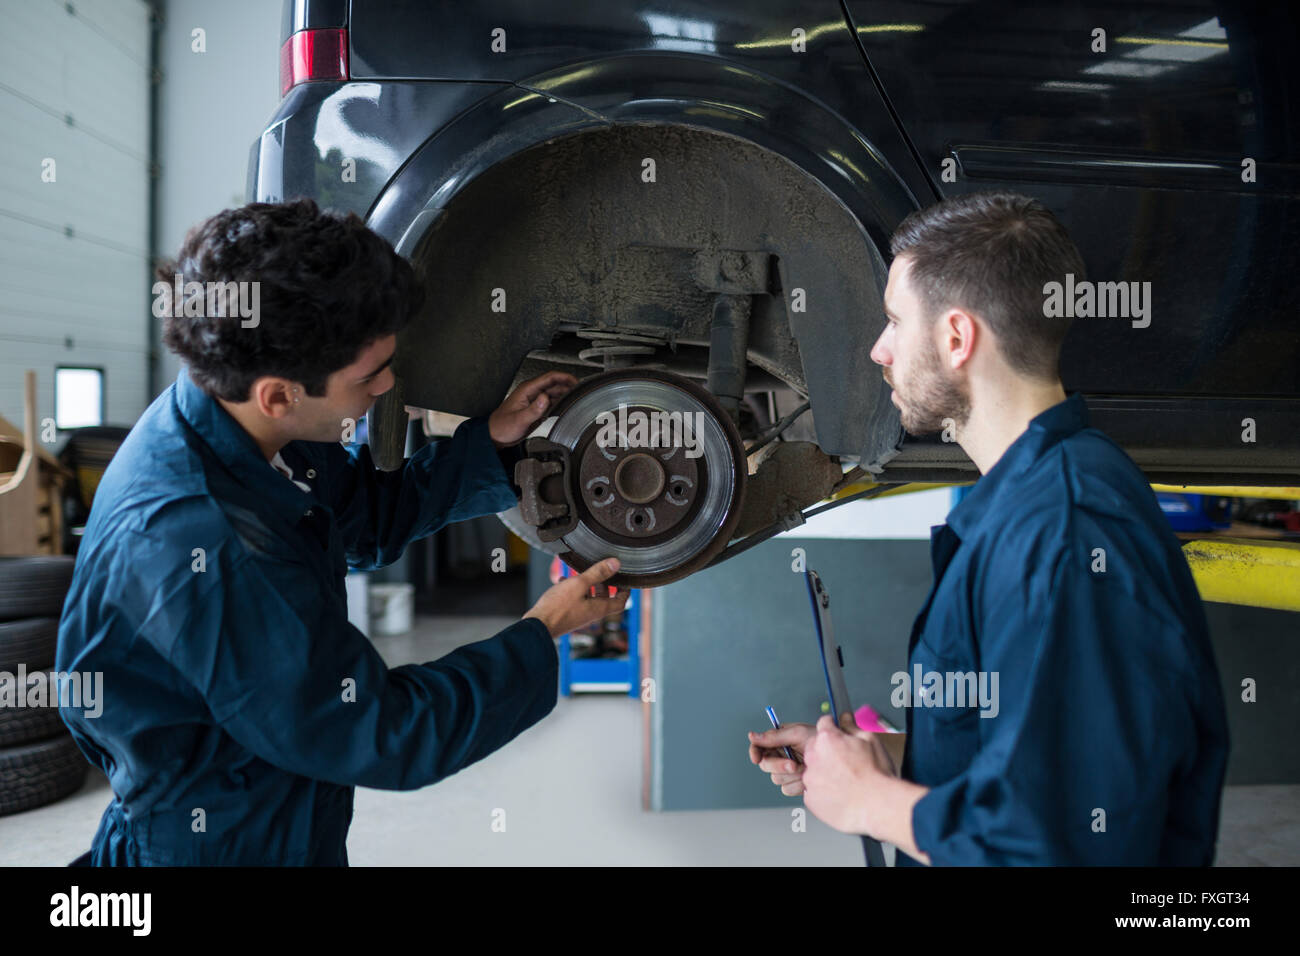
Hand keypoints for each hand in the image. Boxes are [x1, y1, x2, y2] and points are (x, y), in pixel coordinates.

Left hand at [489, 371, 577, 446]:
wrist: (495, 436)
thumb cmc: (502, 427)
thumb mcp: (519, 419)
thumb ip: (533, 410)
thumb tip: (545, 398)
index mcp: (527, 390)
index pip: (550, 377)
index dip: (564, 377)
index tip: (576, 381)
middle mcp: (532, 393)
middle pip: (554, 384)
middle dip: (568, 385)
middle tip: (581, 390)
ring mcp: (534, 401)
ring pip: (553, 393)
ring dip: (565, 394)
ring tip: (577, 398)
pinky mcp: (536, 409)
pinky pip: (551, 403)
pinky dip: (560, 403)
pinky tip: (566, 407)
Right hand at [524, 558, 629, 638]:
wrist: (537, 626)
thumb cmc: (557, 608)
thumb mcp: (579, 585)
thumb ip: (597, 573)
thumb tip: (616, 564)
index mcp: (598, 608)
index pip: (620, 602)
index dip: (625, 591)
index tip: (626, 580)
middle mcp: (591, 613)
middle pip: (604, 599)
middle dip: (605, 584)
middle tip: (603, 572)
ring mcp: (579, 615)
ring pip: (588, 598)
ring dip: (587, 585)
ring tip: (580, 573)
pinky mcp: (567, 614)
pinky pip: (575, 600)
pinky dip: (573, 589)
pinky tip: (562, 580)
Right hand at [748, 722, 815, 795]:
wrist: (839, 757)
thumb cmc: (821, 739)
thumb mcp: (798, 733)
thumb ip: (774, 736)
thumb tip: (752, 736)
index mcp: (779, 741)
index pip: (759, 747)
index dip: (755, 752)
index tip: (756, 758)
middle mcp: (781, 755)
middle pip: (765, 765)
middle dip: (779, 765)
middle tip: (793, 764)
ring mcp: (787, 771)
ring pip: (776, 779)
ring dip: (791, 775)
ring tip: (806, 767)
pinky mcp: (794, 784)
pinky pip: (787, 789)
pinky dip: (798, 784)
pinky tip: (808, 777)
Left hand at [801, 713, 897, 834]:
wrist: (878, 806)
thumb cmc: (877, 775)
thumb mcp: (870, 741)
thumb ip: (852, 726)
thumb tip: (845, 717)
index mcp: (827, 739)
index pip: (823, 723)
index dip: (833, 728)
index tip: (837, 733)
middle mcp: (813, 757)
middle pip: (814, 747)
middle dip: (827, 751)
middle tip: (846, 762)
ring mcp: (810, 779)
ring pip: (813, 770)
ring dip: (824, 773)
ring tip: (845, 782)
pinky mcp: (811, 799)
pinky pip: (814, 791)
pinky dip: (824, 792)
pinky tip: (840, 794)